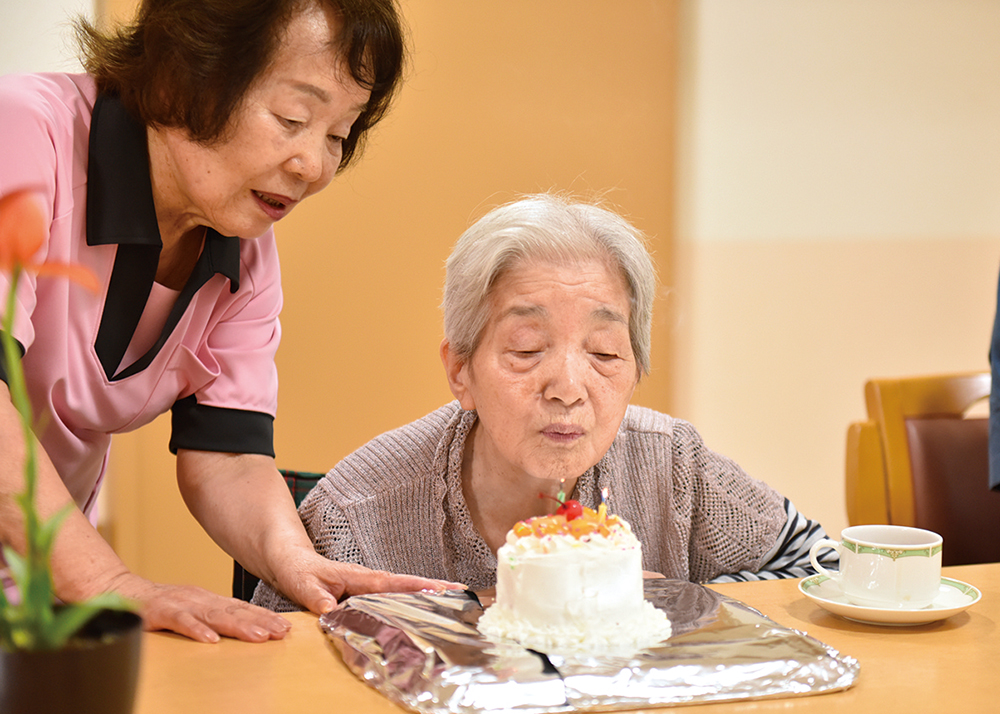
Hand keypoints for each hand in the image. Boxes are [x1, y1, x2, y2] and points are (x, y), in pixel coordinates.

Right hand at [107, 573, 291, 643]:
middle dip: (261, 622)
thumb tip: (241, 630)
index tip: (285, 627)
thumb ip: (213, 618)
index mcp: (208, 599)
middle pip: (235, 611)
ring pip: (215, 615)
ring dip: (239, 626)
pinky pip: (180, 621)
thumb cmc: (159, 606)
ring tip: (260, 636)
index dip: (264, 617)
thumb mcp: (192, 610)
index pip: (242, 608)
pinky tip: (211, 639)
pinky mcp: (160, 611)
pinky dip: (196, 630)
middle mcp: (199, 598)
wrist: (120, 592)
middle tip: (282, 632)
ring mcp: (181, 603)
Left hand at [269, 548, 464, 614]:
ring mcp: (369, 586)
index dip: (418, 586)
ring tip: (456, 603)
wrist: (290, 561)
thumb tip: (329, 609)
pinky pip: (393, 598)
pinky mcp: (366, 594)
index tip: (443, 588)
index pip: (394, 582)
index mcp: (359, 577)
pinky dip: (412, 602)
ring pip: (403, 591)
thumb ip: (315, 596)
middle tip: (464, 594)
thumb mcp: (301, 583)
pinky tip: (424, 613)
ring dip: (428, 595)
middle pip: (408, 585)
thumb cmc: (297, 570)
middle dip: (436, 588)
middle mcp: (369, 580)